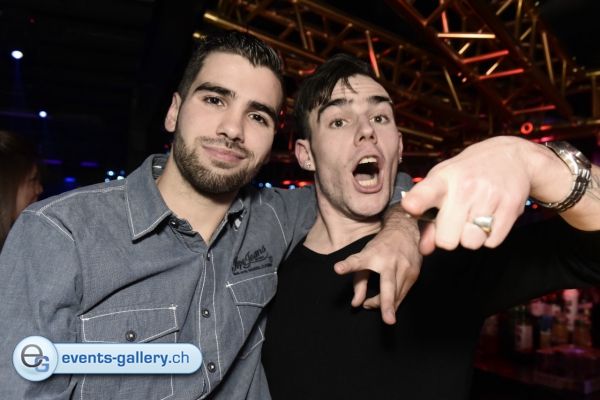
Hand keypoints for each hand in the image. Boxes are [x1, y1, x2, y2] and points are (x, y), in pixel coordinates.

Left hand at [333, 203, 421, 324]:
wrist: (406, 231)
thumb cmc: (381, 246)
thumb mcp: (366, 257)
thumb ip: (358, 282)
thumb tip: (356, 304)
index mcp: (372, 255)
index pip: (358, 261)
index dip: (348, 265)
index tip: (338, 268)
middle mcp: (390, 261)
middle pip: (388, 285)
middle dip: (387, 303)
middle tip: (388, 320)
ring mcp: (405, 268)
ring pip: (396, 296)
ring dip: (383, 306)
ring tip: (371, 304)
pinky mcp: (414, 274)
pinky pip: (403, 295)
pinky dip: (393, 302)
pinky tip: (385, 301)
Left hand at [401, 137, 570, 253]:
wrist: (512, 156)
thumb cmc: (468, 174)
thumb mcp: (442, 185)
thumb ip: (428, 217)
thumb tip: (424, 248)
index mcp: (443, 179)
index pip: (426, 192)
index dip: (418, 202)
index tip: (411, 206)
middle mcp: (465, 187)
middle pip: (447, 239)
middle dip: (449, 237)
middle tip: (455, 221)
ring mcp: (490, 197)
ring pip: (471, 243)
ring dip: (471, 237)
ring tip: (474, 217)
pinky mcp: (511, 207)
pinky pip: (492, 242)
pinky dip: (489, 237)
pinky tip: (490, 217)